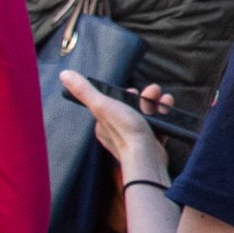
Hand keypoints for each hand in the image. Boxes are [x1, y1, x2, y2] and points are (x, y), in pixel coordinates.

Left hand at [60, 70, 170, 188]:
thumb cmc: (124, 132)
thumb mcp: (102, 105)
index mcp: (103, 124)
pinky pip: (158, 126)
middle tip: (152, 92)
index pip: (112, 103)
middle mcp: (117, 132)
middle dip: (144, 97)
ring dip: (156, 103)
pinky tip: (168, 109)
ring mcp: (135, 139)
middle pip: (132, 108)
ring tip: (164, 99)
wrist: (147, 157)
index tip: (132, 91)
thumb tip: (65, 75)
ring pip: (147, 115)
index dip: (124, 94)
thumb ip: (85, 91)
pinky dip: (164, 116)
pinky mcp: (151, 143)